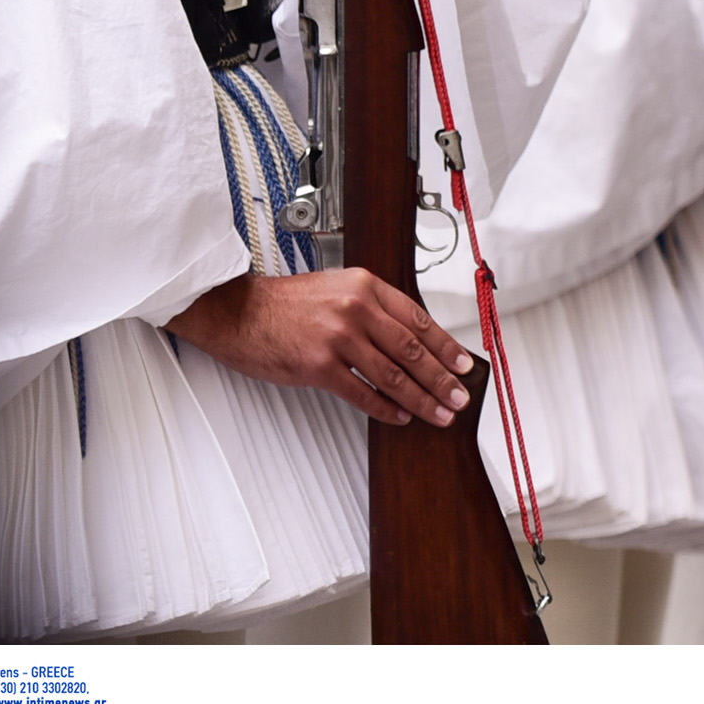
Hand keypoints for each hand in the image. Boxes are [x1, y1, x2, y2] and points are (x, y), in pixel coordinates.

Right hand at [166, 268, 473, 426]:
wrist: (238, 311)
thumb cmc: (287, 303)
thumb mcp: (339, 289)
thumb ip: (374, 308)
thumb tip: (412, 337)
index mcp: (366, 286)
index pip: (419, 320)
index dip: (446, 346)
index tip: (464, 364)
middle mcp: (357, 309)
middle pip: (412, 349)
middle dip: (441, 377)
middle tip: (460, 397)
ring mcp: (338, 338)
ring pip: (392, 374)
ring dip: (421, 398)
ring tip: (439, 413)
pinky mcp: (318, 366)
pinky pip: (362, 393)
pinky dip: (385, 408)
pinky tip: (400, 417)